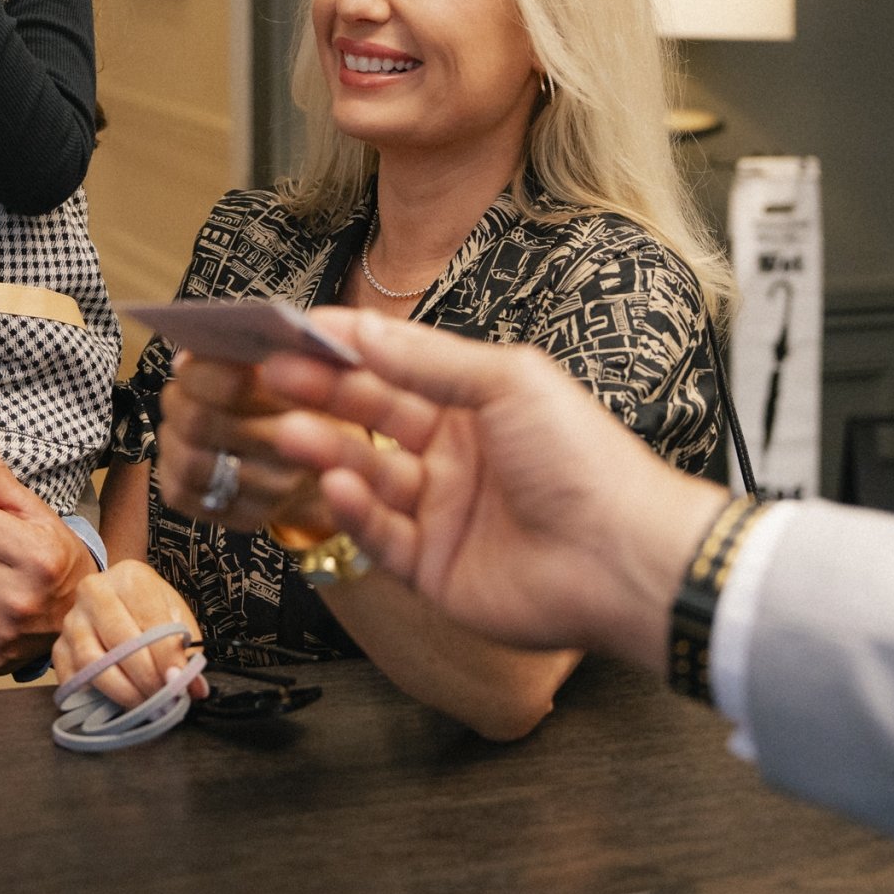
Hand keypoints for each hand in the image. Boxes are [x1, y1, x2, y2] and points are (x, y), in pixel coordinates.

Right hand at [51, 561, 208, 709]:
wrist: (113, 598)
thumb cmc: (147, 606)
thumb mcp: (174, 613)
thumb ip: (186, 647)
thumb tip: (194, 687)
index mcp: (129, 577)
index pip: (149, 621)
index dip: (166, 656)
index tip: (179, 682)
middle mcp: (94, 592)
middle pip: (120, 642)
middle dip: (146, 678)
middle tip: (163, 699)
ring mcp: (72, 621)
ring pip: (92, 663)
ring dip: (122, 691)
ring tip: (144, 704)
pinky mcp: (58, 647)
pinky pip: (72, 679)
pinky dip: (95, 698)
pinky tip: (116, 704)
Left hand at [155, 352, 336, 535]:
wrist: (329, 462)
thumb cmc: (297, 401)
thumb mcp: (292, 366)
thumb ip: (246, 354)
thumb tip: (187, 362)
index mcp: (306, 407)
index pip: (231, 387)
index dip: (198, 371)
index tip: (190, 363)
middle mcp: (292, 460)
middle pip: (200, 424)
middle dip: (178, 399)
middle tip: (180, 388)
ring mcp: (268, 496)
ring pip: (188, 463)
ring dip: (172, 433)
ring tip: (181, 417)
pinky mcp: (243, 518)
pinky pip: (181, 494)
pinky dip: (170, 465)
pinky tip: (185, 447)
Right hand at [259, 307, 728, 669]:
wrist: (622, 556)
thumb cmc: (582, 458)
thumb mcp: (506, 381)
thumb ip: (426, 359)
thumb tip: (359, 326)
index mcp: (475, 402)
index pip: (394, 366)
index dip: (343, 348)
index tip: (290, 330)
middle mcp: (453, 453)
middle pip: (370, 416)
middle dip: (321, 393)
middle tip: (270, 375)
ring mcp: (441, 510)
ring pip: (366, 474)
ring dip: (326, 449)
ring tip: (291, 431)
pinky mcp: (432, 567)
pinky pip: (379, 535)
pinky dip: (354, 510)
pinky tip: (336, 486)